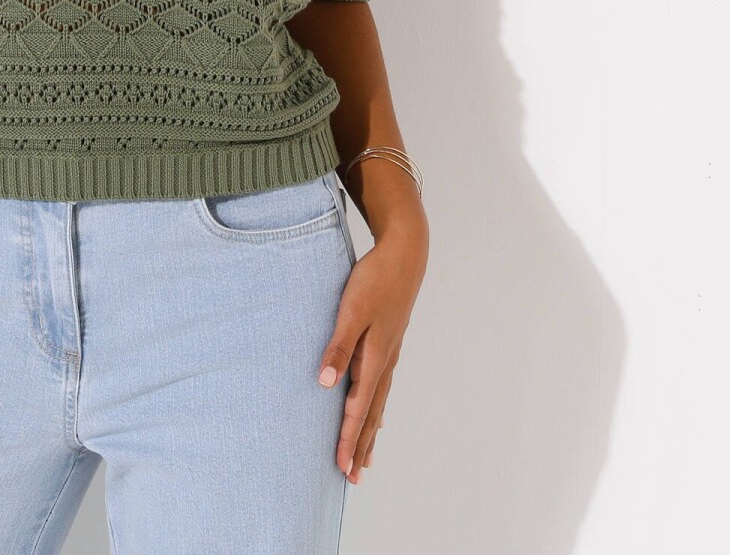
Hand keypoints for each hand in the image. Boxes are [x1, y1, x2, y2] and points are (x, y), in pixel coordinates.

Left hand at [316, 218, 427, 482]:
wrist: (405, 254)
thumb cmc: (375, 279)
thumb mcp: (351, 310)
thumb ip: (338, 346)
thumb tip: (324, 383)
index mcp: (375, 357)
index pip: (359, 408)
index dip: (349, 438)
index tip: (341, 467)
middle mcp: (385, 360)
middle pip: (372, 412)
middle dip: (361, 444)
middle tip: (352, 476)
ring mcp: (389, 351)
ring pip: (378, 400)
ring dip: (370, 429)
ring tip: (365, 456)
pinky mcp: (388, 340)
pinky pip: (381, 384)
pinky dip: (375, 405)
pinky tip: (374, 407)